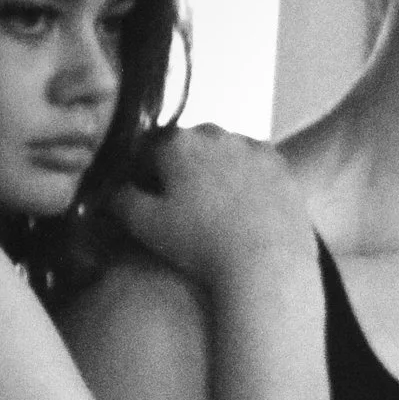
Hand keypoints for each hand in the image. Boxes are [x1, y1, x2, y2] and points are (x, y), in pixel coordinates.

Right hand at [111, 127, 312, 296]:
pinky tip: (248, 209)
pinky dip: (250, 181)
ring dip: (219, 171)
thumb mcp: (145, 224)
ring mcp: (257, 149)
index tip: (148, 198)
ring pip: (227, 153)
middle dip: (184, 168)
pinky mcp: (285, 170)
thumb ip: (121, 199)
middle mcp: (219, 134)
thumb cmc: (199, 244)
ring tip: (218, 208)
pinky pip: (259, 169)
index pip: (150, 148)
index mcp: (179, 141)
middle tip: (184, 204)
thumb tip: (113, 188)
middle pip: (191, 146)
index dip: (145, 173)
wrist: (268, 265)